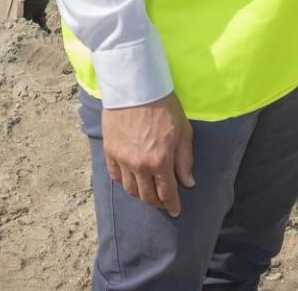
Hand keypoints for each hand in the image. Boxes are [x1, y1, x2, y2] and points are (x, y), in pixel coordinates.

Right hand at [102, 93, 195, 215]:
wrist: (135, 87)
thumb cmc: (164, 106)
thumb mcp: (183, 131)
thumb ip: (184, 159)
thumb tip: (188, 183)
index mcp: (161, 161)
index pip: (166, 193)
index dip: (172, 205)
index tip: (175, 211)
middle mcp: (140, 165)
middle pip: (147, 196)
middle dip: (157, 203)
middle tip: (162, 202)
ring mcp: (122, 160)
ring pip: (130, 190)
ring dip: (140, 195)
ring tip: (147, 192)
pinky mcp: (110, 151)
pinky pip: (115, 176)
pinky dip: (124, 182)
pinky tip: (130, 179)